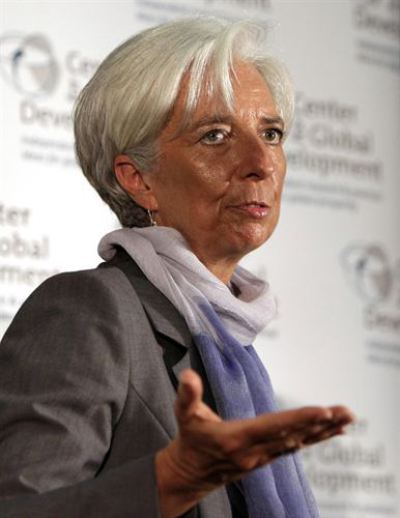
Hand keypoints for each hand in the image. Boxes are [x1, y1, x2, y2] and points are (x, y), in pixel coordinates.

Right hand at [156, 369, 353, 517]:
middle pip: (292, 436)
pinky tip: (331, 430)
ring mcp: (262, 457)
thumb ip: (187, 395)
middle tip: (346, 412)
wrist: (190, 475)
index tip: (322, 411)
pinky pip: (295, 446)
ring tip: (347, 417)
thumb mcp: (184, 415)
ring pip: (298, 442)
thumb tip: (188, 375)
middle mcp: (253, 451)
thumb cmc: (189, 440)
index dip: (298, 420)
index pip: (272, 427)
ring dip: (324, 431)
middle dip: (321, 424)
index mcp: (235, 438)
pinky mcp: (266, 458)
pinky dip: (315, 438)